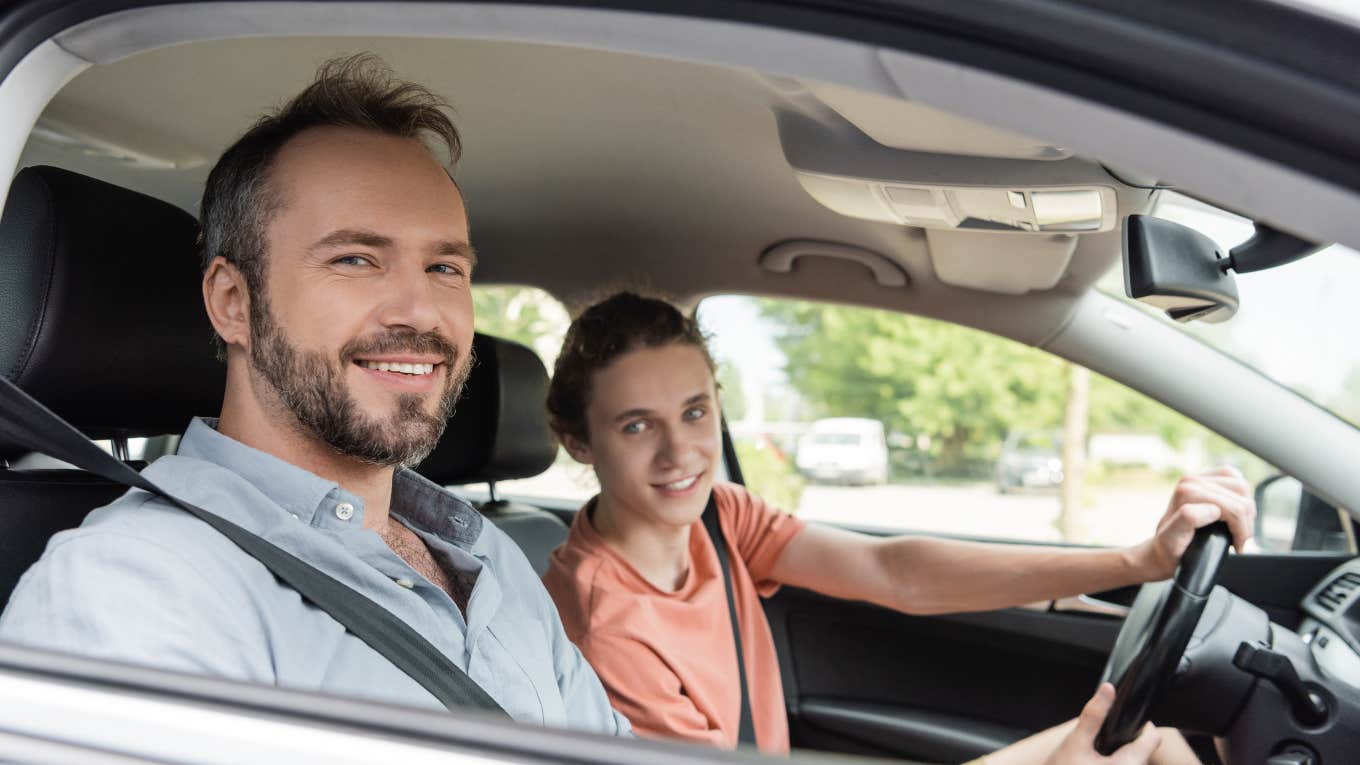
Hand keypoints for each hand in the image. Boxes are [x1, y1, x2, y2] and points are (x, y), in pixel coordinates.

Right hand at [1043, 683, 1160, 764]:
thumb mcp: (1075, 742)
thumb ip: (1093, 716)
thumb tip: (1108, 690)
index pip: (1153, 737)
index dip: (1141, 724)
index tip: (1123, 721)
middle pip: (1141, 750)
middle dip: (1123, 741)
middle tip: (1098, 743)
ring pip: (1130, 761)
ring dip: (1117, 755)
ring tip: (1093, 757)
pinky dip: (1112, 763)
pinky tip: (1094, 764)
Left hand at [1133, 466, 1254, 580]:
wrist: (1165, 547)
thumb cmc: (1170, 547)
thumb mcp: (1172, 539)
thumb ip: (1188, 520)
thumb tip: (1213, 508)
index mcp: (1185, 492)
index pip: (1234, 508)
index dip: (1241, 531)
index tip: (1236, 547)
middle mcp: (1190, 481)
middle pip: (1242, 497)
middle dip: (1245, 522)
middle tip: (1238, 539)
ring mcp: (1199, 477)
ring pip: (1243, 487)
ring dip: (1246, 511)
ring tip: (1237, 529)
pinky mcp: (1208, 477)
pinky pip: (1237, 479)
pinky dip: (1242, 496)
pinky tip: (1234, 513)